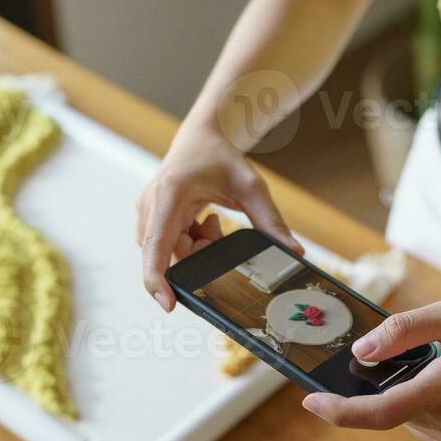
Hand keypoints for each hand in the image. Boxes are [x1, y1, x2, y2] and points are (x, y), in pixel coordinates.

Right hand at [136, 125, 302, 310]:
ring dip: (198, 247)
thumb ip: (272, 222)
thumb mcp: (252, 187)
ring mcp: (146, 214)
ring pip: (172, 254)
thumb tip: (295, 252)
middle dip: (201, 254)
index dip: (157, 279)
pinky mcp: (149, 220)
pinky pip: (170, 247)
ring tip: (213, 220)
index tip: (168, 303)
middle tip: (218, 227)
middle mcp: (150, 206)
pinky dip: (191, 243)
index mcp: (171, 194)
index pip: (157, 246)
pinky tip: (203, 222)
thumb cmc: (222, 157)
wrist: (201, 136)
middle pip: (171, 256)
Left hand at [301, 300, 440, 440]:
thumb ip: (403, 331)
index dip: (338, 411)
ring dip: (412, 394)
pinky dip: (428, 407)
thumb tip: (360, 353)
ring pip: (406, 417)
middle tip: (429, 356)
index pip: (379, 412)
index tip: (310, 401)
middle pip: (391, 406)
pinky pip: (424, 426)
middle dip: (391, 382)